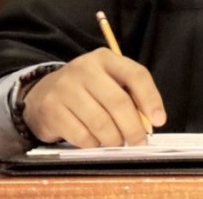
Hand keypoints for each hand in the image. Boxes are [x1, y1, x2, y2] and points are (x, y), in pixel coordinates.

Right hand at [22, 48, 166, 147]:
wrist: (43, 93)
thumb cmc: (87, 89)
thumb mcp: (108, 81)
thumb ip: (130, 95)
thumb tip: (150, 122)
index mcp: (105, 58)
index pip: (136, 74)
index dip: (151, 99)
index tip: (159, 120)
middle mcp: (84, 69)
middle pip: (118, 102)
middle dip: (134, 127)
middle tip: (139, 141)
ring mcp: (65, 88)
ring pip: (101, 122)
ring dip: (114, 139)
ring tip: (116, 141)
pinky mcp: (51, 109)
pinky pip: (82, 136)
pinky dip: (94, 144)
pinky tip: (95, 141)